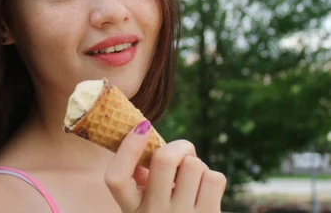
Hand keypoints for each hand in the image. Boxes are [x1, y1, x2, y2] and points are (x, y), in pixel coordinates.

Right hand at [105, 120, 225, 211]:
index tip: (142, 126)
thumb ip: (142, 178)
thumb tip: (144, 133)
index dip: (128, 147)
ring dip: (197, 165)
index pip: (116, 178)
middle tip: (183, 153)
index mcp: (130, 209)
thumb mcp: (144, 204)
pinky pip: (214, 178)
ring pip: (194, 165)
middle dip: (179, 146)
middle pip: (165, 159)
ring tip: (193, 179)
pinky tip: (205, 191)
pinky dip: (212, 177)